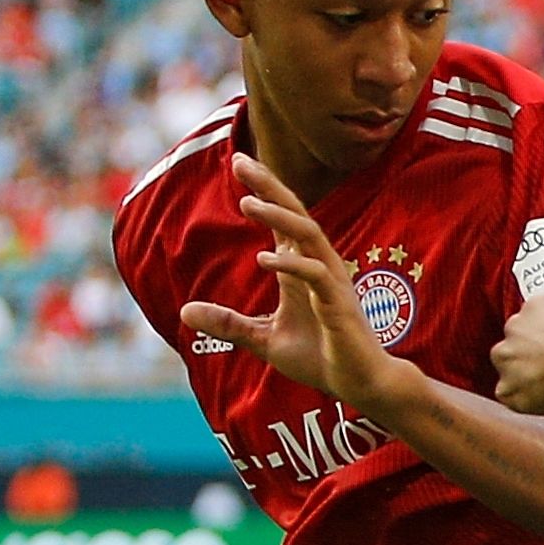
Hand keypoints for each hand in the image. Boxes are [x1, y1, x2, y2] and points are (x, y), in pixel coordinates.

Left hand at [180, 153, 410, 411]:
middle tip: (241, 161)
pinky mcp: (339, 305)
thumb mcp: (264, 339)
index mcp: (303, 269)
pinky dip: (291, 265)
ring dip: (279, 218)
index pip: (282, 220)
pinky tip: (265, 259)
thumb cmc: (320, 357)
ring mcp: (332, 283)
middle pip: (296, 214)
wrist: (360, 383)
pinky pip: (316, 275)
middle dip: (269, 186)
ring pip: (309, 236)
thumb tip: (184, 312)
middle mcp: (320, 266)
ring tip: (248, 202)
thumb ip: (228, 323)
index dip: (264, 190)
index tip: (238, 162)